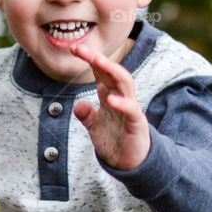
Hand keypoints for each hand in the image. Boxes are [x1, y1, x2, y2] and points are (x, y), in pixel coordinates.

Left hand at [70, 43, 150, 169]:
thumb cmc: (115, 140)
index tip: (75, 49)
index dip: (90, 59)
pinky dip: (122, 103)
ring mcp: (129, 108)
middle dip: (98, 59)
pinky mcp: (136, 123)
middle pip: (112, 72)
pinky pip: (131, 110)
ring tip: (98, 61)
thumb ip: (86, 114)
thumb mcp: (95, 126)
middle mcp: (120, 97)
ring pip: (125, 83)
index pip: (100, 72)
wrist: (129, 163)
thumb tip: (78, 105)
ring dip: (112, 71)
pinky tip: (110, 100)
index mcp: (109, 95)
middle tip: (82, 50)